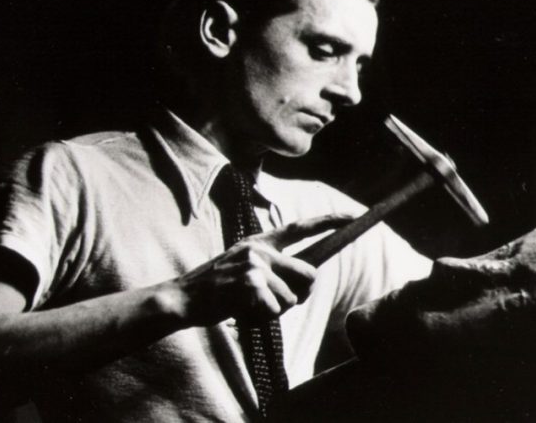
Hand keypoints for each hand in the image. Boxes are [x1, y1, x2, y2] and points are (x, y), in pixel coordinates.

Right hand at [172, 214, 351, 325]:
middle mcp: (260, 249)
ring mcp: (255, 265)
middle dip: (302, 294)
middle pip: (309, 274)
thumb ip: (273, 268)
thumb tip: (306, 282)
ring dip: (274, 311)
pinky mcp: (250, 284)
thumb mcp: (244, 266)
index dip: (329, 220)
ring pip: (291, 298)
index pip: (301, 227)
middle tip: (279, 302)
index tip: (352, 216)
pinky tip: (241, 311)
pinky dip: (261, 318)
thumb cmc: (218, 289)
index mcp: (260, 242)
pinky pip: (275, 310)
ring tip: (248, 305)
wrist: (184, 298)